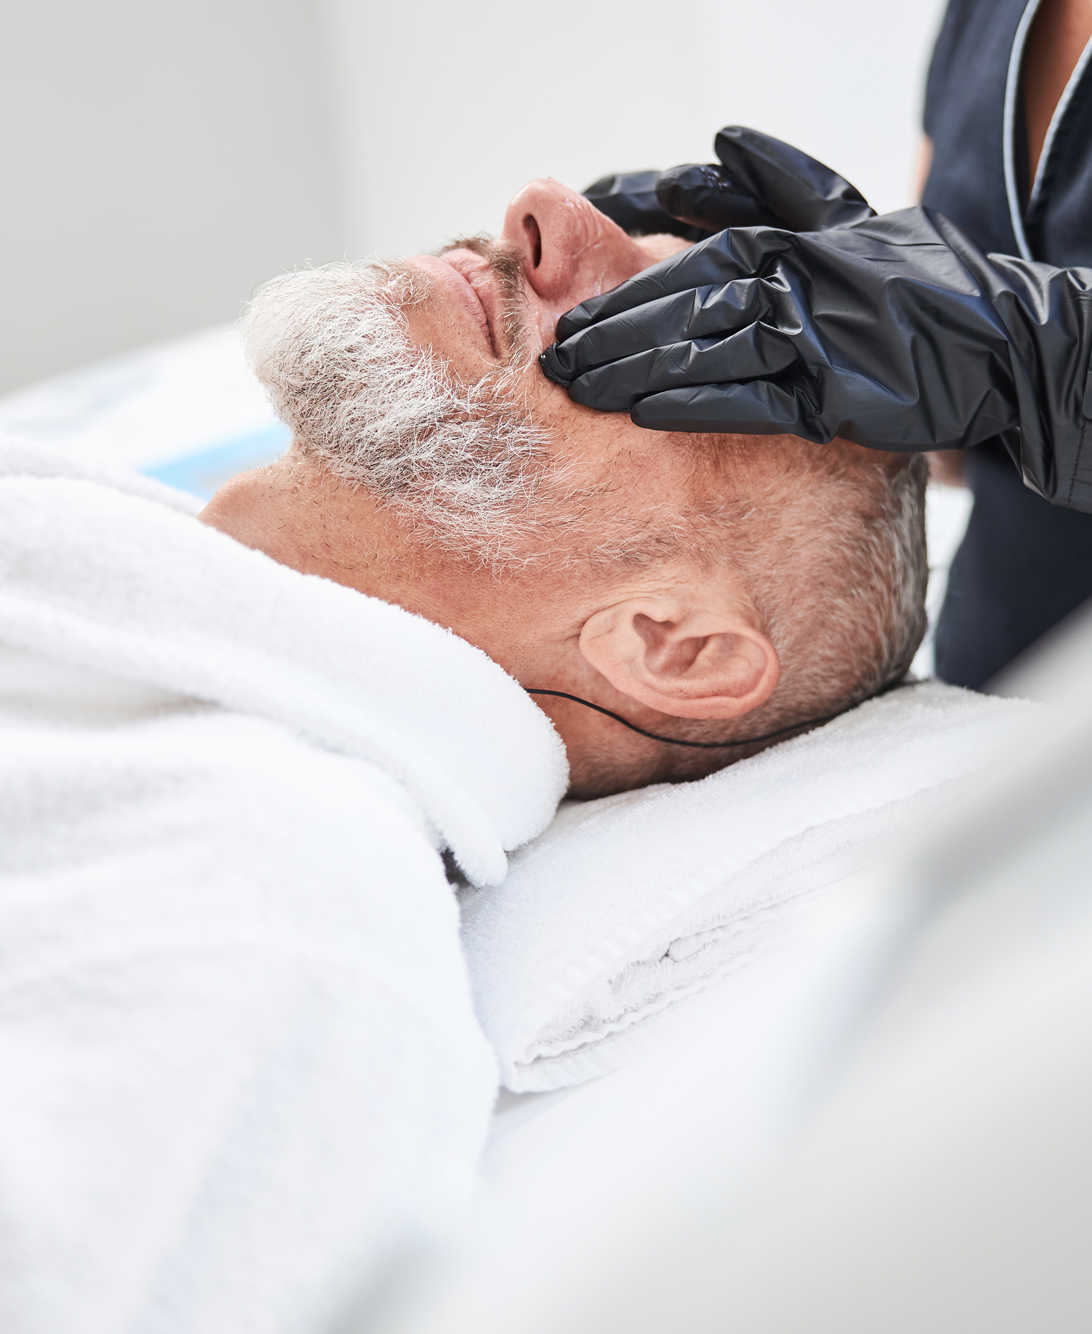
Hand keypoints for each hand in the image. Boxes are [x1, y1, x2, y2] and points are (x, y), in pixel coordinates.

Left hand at [542, 131, 1091, 507]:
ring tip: (580, 386)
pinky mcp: (834, 398)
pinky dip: (697, 401)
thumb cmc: (910, 280)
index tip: (570, 310)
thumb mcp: (845, 213)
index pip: (690, 255)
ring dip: (635, 367)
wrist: (994, 343)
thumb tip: (713, 140)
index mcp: (793, 239)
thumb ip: (775, 179)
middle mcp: (797, 282)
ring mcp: (815, 340)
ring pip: (705, 347)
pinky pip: (752, 399)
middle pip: (683, 303)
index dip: (625, 286)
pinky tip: (645, 411)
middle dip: (612, 331)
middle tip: (556, 358)